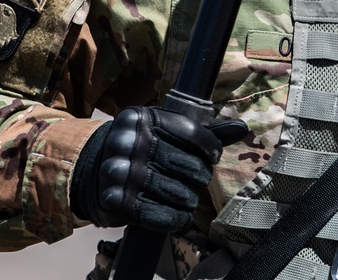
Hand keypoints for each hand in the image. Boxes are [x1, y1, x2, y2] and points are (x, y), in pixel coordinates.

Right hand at [70, 106, 247, 231]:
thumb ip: (203, 131)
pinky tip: (178, 214)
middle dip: (200, 176)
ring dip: (190, 199)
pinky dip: (177, 218)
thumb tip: (243, 127)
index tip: (213, 156)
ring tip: (186, 195)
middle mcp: (127, 142)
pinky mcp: (114, 201)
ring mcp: (118, 172)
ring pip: (179, 193)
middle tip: (197, 179)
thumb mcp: (166, 130)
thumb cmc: (144, 147)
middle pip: (188, 165)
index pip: (192, 132)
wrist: (94, 171)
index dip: (211, 148)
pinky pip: (161, 216)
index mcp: (141, 118)